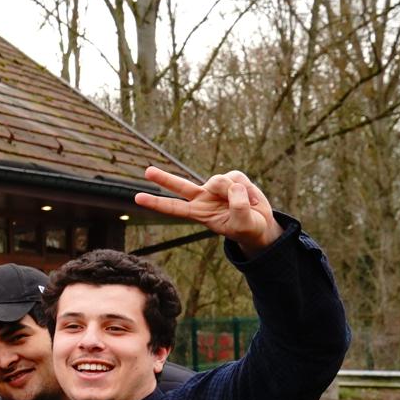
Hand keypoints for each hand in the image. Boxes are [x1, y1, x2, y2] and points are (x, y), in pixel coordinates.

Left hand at [134, 166, 279, 254]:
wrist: (261, 223)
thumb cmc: (247, 228)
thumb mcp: (242, 224)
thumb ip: (238, 208)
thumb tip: (232, 186)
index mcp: (199, 213)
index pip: (174, 208)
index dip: (156, 203)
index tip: (138, 198)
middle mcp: (203, 198)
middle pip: (180, 186)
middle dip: (164, 179)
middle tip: (147, 171)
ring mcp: (216, 187)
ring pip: (218, 181)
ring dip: (235, 192)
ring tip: (246, 204)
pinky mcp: (232, 178)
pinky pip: (237, 177)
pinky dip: (247, 188)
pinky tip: (251, 197)